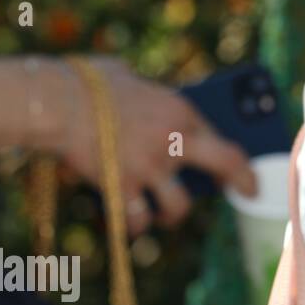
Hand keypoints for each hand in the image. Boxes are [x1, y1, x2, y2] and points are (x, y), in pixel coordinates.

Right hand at [47, 57, 256, 233]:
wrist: (55, 101)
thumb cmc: (87, 82)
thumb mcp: (131, 78)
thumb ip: (148, 93)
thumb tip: (145, 96)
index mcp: (180, 110)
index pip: (218, 135)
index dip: (227, 151)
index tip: (237, 162)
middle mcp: (174, 140)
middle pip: (227, 163)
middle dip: (244, 180)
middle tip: (250, 191)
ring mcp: (150, 166)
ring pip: (180, 205)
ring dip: (174, 213)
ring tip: (166, 214)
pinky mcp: (122, 186)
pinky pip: (137, 218)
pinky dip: (136, 225)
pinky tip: (134, 226)